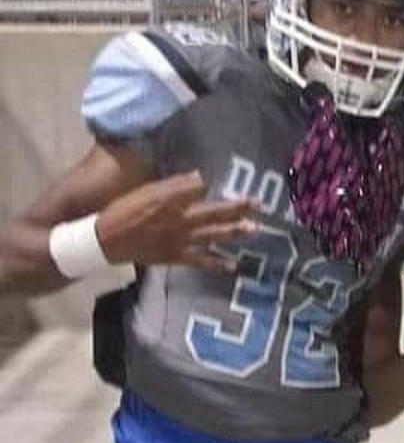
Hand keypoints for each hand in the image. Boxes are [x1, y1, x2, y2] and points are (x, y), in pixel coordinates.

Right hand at [96, 171, 256, 271]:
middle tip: (259, 203)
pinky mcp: (177, 256)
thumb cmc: (124, 211)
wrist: (106, 241)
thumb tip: (199, 177)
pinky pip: (201, 261)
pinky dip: (217, 263)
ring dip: (235, 232)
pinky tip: (233, 264)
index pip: (200, 189)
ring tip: (255, 228)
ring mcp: (181, 240)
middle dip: (238, 207)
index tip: (235, 182)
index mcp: (170, 201)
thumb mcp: (147, 191)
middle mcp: (180, 220)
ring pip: (213, 234)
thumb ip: (174, 185)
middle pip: (214, 211)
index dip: (214, 184)